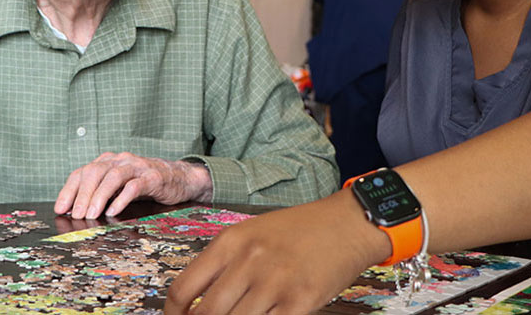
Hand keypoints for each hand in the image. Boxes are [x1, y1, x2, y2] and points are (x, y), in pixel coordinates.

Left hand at [54, 152, 212, 218]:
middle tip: (76, 215)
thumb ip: (101, 194)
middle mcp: (121, 160)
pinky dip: (122, 198)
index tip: (61, 209)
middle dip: (82, 194)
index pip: (82, 172)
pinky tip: (114, 211)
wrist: (180, 178)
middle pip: (95, 172)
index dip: (69, 190)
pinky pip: (135, 185)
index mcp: (109, 161)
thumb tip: (76, 212)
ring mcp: (138, 167)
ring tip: (92, 214)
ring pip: (113, 176)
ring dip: (99, 196)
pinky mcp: (153, 177)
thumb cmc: (146, 184)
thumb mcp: (120, 187)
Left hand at [164, 189, 390, 314]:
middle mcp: (248, 261)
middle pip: (206, 314)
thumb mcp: (251, 233)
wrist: (346, 224)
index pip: (184, 288)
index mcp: (230, 242)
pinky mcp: (300, 302)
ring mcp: (274, 283)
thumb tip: (197, 301)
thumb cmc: (298, 230)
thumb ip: (224, 263)